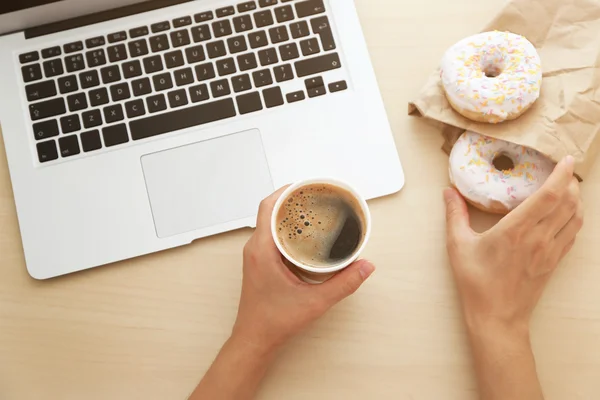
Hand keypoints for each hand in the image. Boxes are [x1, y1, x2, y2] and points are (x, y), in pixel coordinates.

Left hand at [190, 187, 374, 399]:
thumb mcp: (315, 302)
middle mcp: (255, 248)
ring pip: (270, 222)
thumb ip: (343, 284)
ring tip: (312, 208)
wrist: (255, 339)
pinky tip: (304, 232)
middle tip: (315, 194)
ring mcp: (256, 255)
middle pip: (270, 210)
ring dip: (289, 213)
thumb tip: (364, 266)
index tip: (305, 184)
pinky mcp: (260, 262)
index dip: (286, 190)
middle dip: (292, 198)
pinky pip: (271, 234)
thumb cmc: (273, 321)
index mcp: (262, 250)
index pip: (268, 207)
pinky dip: (286, 227)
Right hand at [443, 155, 582, 333]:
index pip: (549, 196)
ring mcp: (550, 251)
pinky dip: (575, 217)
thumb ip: (455, 215)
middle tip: (566, 169)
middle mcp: (538, 239)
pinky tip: (567, 213)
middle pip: (568, 203)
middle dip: (572, 182)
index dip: (562, 175)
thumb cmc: (476, 283)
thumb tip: (448, 192)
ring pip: (575, 218)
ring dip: (576, 199)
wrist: (496, 318)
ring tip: (569, 187)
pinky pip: (572, 233)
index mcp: (516, 231)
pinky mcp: (554, 262)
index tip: (565, 160)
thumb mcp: (458, 246)